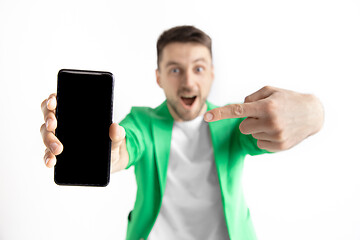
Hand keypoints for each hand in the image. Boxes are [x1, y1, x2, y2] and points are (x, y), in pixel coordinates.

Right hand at [40, 94, 128, 171]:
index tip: (54, 102)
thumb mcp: (116, 139)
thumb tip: (115, 128)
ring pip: (46, 134)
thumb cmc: (110, 143)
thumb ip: (117, 134)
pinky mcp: (57, 152)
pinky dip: (47, 157)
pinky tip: (50, 162)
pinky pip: (47, 153)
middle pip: (49, 116)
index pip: (58, 99)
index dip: (52, 99)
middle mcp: (63, 122)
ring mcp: (58, 137)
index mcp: (75, 112)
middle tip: (54, 125)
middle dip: (49, 119)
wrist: (110, 160)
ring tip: (58, 149)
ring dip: (48, 140)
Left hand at [204, 86, 323, 151]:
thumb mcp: (270, 90)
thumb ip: (251, 97)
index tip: (206, 117)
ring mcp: (276, 136)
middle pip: (243, 126)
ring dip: (258, 129)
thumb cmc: (287, 99)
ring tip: (274, 121)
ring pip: (251, 135)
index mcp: (266, 106)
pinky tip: (277, 130)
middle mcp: (271, 122)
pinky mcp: (280, 146)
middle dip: (249, 121)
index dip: (220, 114)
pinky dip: (265, 137)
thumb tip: (239, 110)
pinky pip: (260, 143)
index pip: (238, 110)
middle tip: (263, 115)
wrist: (312, 113)